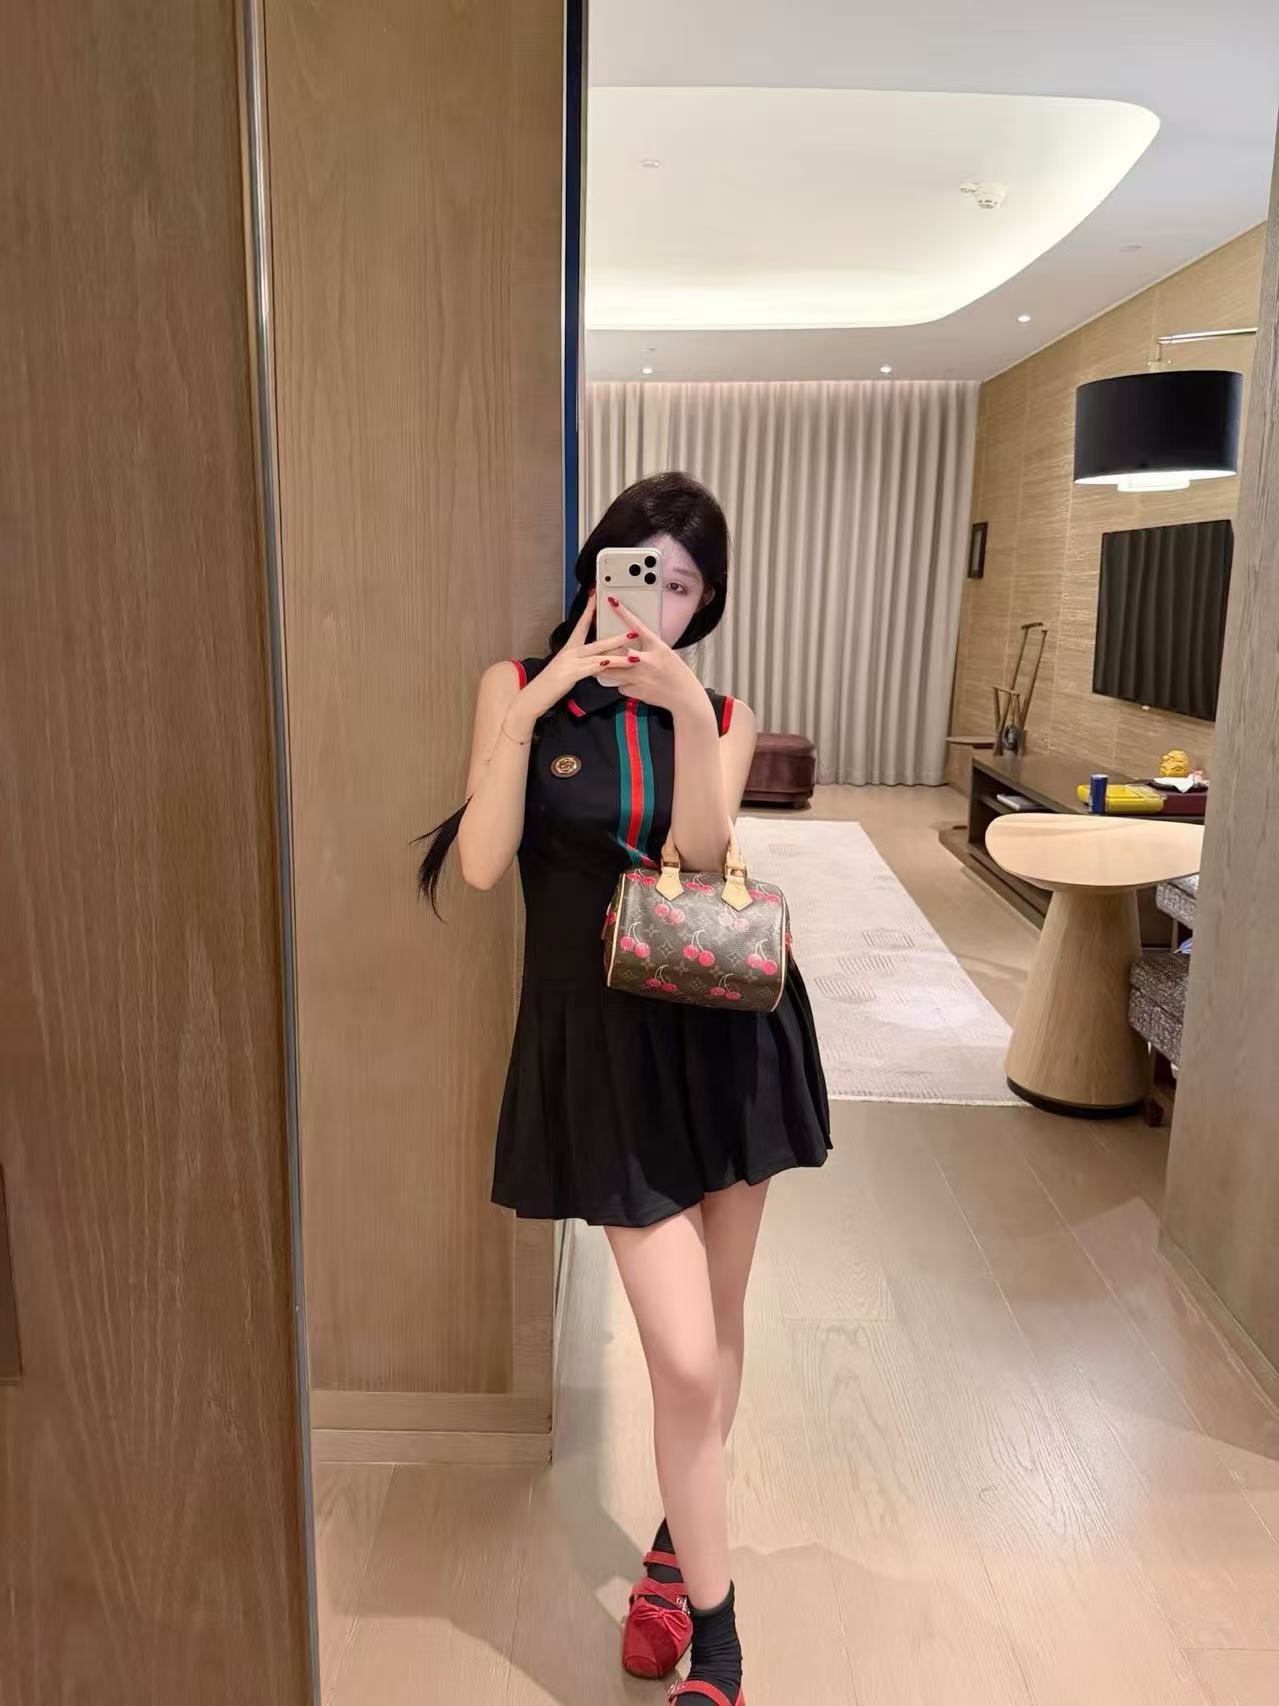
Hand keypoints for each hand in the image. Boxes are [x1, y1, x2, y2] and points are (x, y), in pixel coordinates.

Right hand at [504, 592, 633, 734]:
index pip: (582, 625)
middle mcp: (570, 652)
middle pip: (597, 640)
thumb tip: (595, 661)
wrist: (534, 696)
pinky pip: (592, 668)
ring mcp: (570, 662)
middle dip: (616, 636)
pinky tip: (613, 663)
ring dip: (618, 654)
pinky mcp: (571, 674)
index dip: (589, 610)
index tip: (595, 596)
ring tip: (634, 654)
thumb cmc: (549, 685)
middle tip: (632, 630)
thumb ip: (580, 663)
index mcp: (569, 648)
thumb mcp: (565, 669)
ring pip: (598, 654)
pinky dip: (604, 665)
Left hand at [602, 596, 705, 716]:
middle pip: (616, 652)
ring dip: (603, 667)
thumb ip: (648, 647)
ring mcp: (638, 677)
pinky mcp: (634, 691)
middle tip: (591, 646)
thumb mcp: (665, 653)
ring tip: (598, 665)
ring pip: (611, 670)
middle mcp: (646, 661)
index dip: (623, 613)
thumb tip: (633, 641)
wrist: (683, 696)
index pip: (637, 626)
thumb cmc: (676, 673)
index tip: (612, 602)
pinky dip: (621, 683)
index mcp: (656, 647)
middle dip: (602, 650)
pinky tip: (629, 683)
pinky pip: (620, 685)